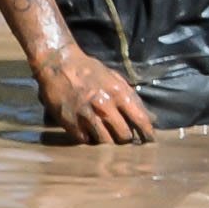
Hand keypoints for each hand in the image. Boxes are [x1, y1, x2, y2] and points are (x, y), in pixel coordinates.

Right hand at [30, 51, 154, 144]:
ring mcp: (86, 116)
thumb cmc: (89, 71)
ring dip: (108, 141)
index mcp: (118, 93)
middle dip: (126, 139)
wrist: (58, 65)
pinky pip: (86, 140)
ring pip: (105, 142)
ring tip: (107, 136)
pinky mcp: (70, 123)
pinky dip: (90, 138)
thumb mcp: (115, 79)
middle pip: (123, 136)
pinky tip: (90, 132)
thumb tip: (150, 117)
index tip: (150, 140)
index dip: (147, 133)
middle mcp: (104, 106)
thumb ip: (132, 98)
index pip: (140, 119)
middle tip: (125, 138)